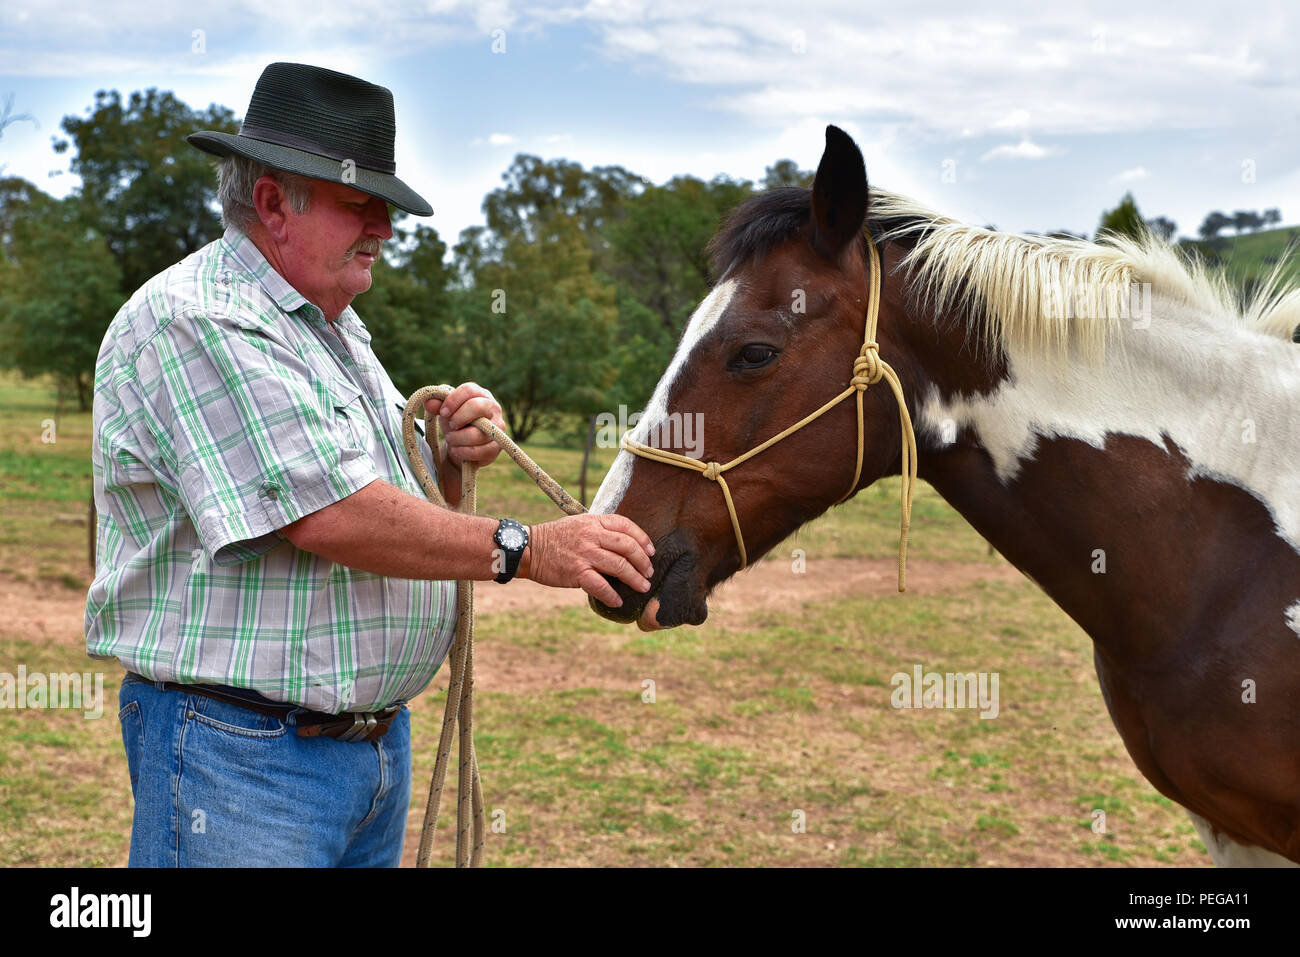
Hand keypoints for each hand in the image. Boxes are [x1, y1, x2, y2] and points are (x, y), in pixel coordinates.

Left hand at [424, 382, 506, 468]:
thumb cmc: (456, 423)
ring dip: (458, 438)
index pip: (469, 390)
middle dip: (458, 418)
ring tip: (451, 439)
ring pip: (477, 433)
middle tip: (451, 425)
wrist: (463, 446)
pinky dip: (464, 452)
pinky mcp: (496, 447)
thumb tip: (428, 402)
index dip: (453, 400)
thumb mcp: (445, 413)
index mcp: (480, 394)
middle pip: (477, 406)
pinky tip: (456, 450)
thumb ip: (437, 406)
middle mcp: (493, 408)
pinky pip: (481, 451)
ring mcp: (498, 428)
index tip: (443, 412)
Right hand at [524, 514, 655, 606]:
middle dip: (643, 561)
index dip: (643, 539)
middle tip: (649, 572)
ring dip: (634, 578)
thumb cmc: (553, 538)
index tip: (651, 551)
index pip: (626, 526)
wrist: (527, 549)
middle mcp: (591, 536)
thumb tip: (622, 543)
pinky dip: (612, 595)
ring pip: (619, 566)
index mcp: (593, 522)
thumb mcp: (578, 524)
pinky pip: (600, 585)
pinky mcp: (576, 572)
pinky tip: (618, 601)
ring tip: (642, 586)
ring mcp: (584, 554)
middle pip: (627, 547)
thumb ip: (598, 529)